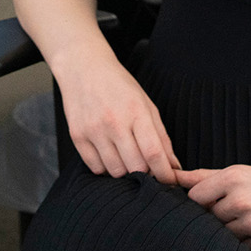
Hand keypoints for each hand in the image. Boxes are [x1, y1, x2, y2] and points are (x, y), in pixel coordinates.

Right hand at [56, 56, 180, 184]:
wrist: (83, 68)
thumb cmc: (119, 86)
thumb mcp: (146, 104)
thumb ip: (161, 137)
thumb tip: (173, 167)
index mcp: (136, 112)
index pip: (154, 153)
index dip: (164, 174)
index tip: (169, 181)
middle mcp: (114, 122)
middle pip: (136, 167)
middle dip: (146, 174)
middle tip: (146, 167)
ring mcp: (93, 130)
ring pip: (116, 171)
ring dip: (125, 171)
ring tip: (126, 158)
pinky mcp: (77, 136)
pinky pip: (95, 167)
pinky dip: (105, 167)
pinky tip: (109, 154)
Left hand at [178, 164, 250, 250]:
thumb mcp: (244, 171)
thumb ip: (207, 176)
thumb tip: (175, 177)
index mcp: (234, 176)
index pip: (195, 196)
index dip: (200, 199)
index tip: (212, 198)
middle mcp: (242, 199)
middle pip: (208, 216)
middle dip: (217, 214)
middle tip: (238, 207)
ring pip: (222, 233)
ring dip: (231, 229)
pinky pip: (241, 247)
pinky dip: (246, 241)